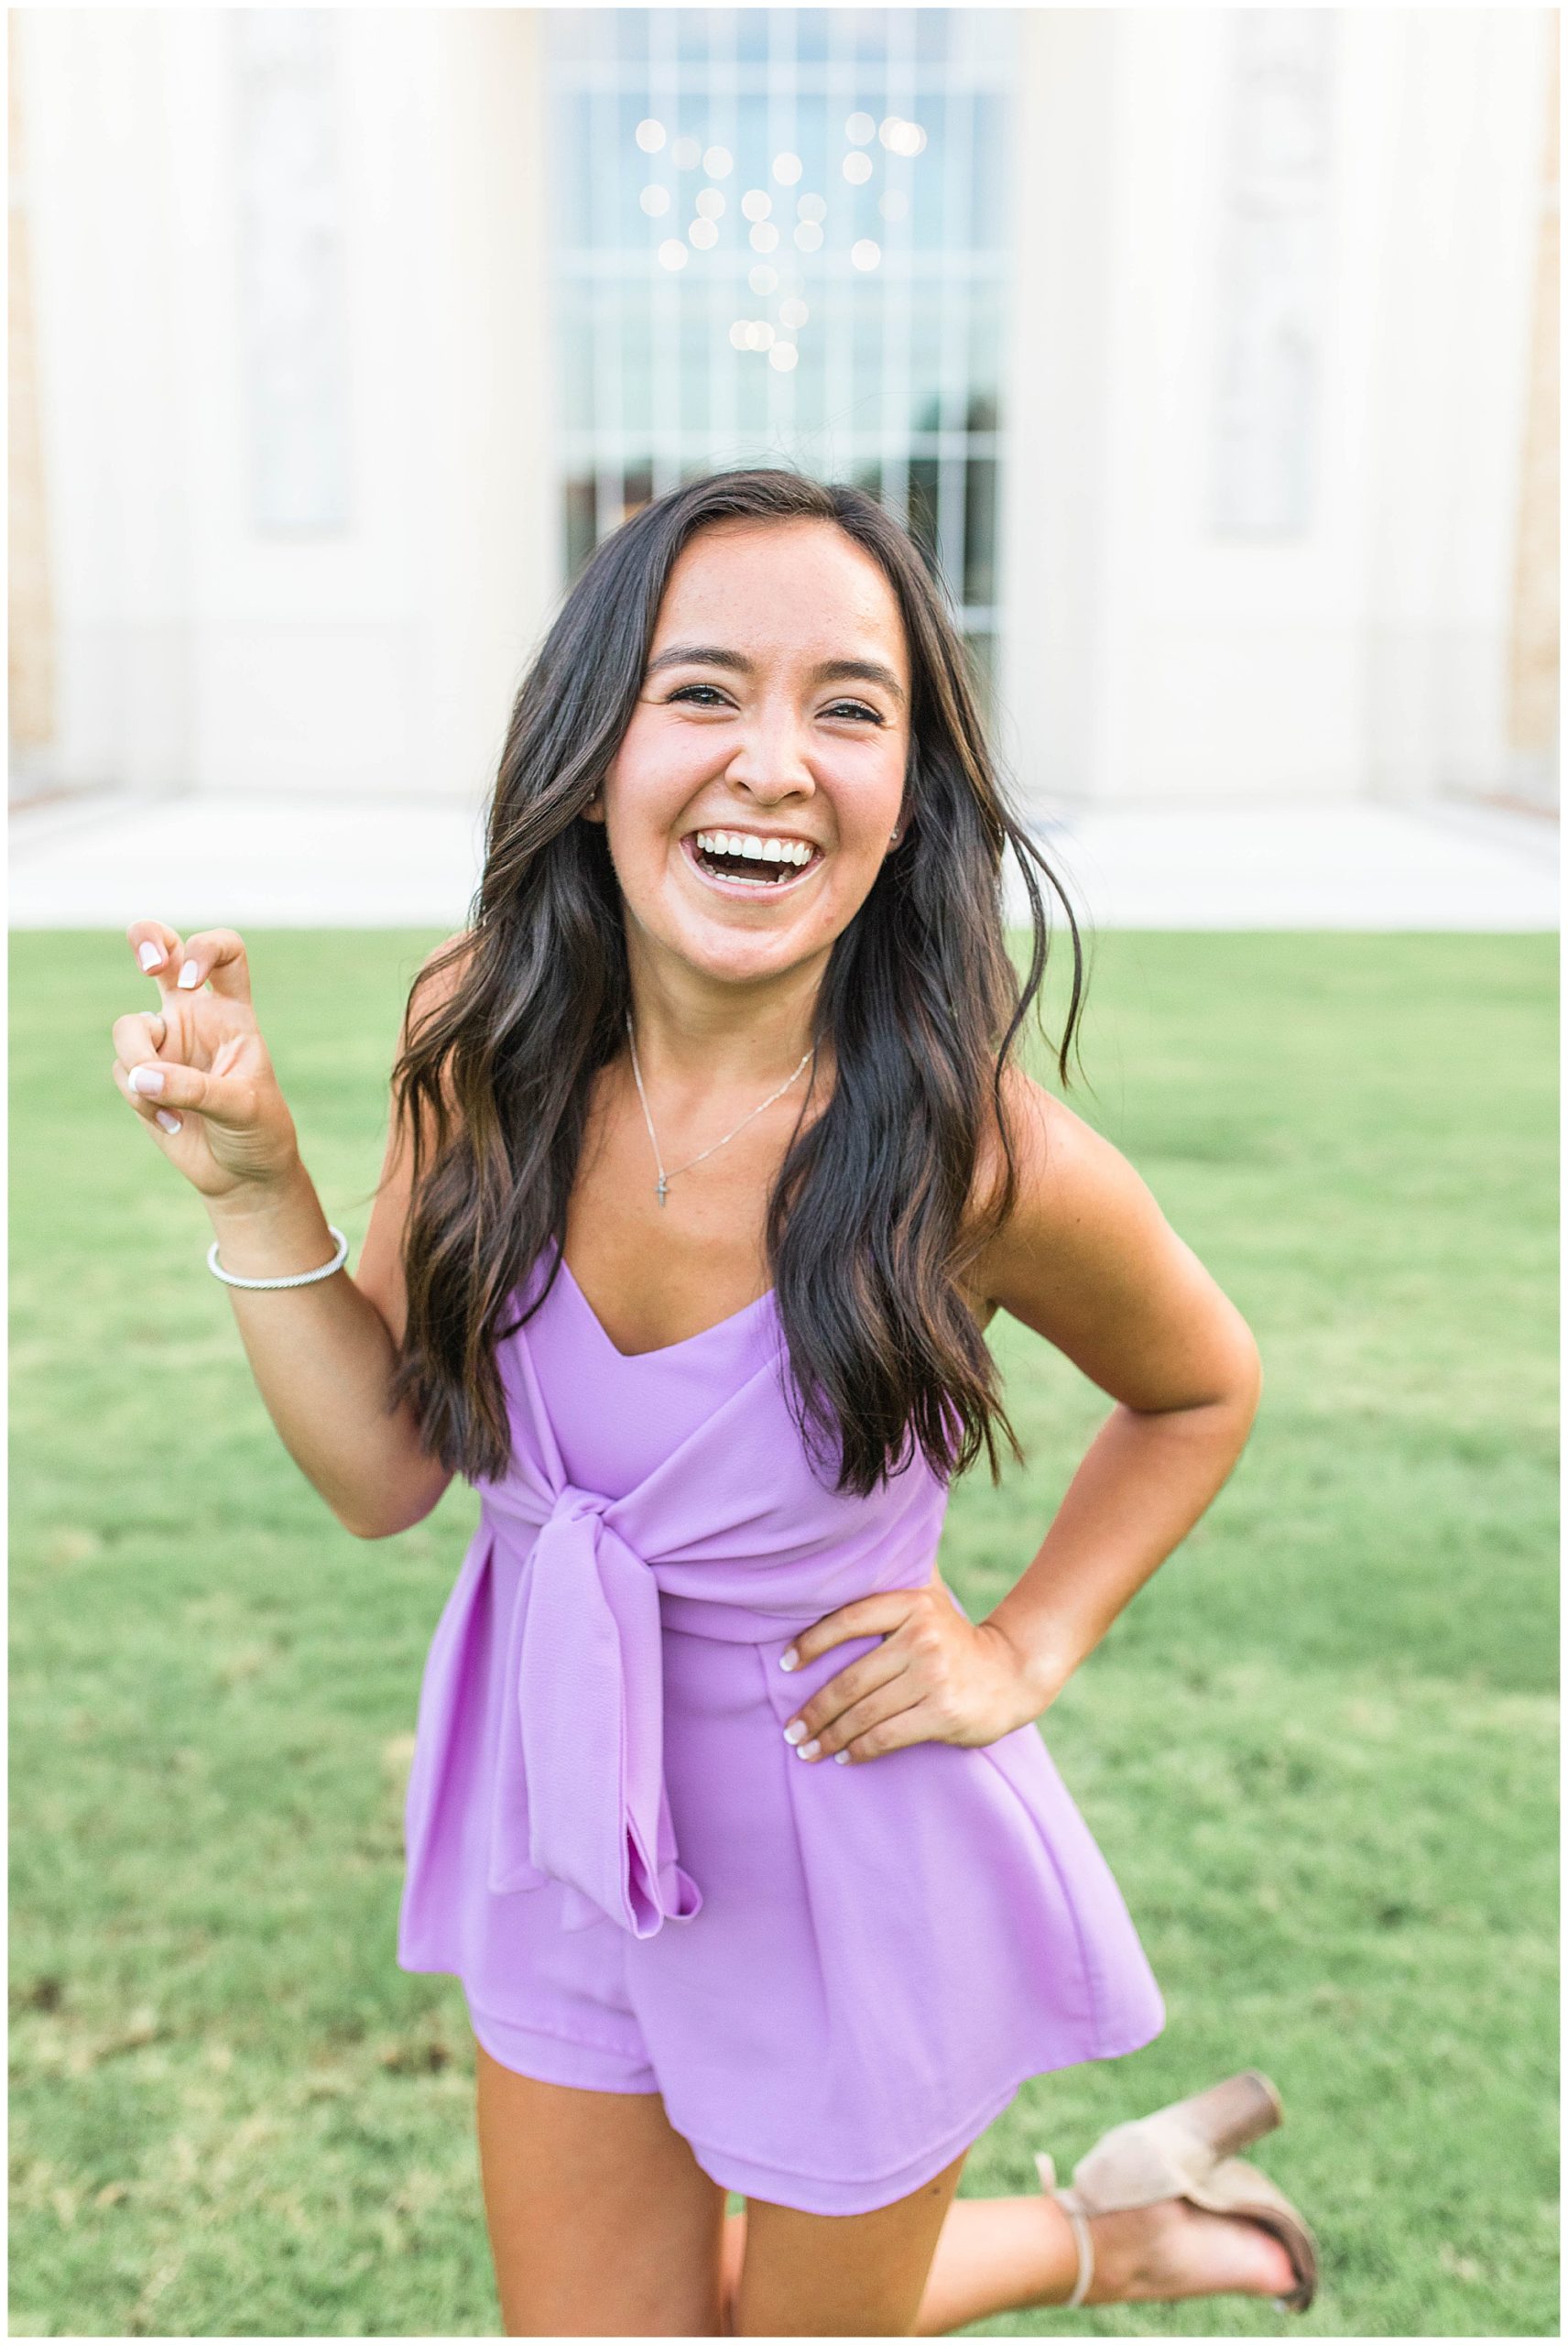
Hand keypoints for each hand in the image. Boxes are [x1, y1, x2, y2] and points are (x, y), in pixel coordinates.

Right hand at [110, 923, 301, 1200]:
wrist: (242, 1175)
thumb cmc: (259, 1133)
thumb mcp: (241, 1109)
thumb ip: (196, 1089)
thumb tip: (143, 1076)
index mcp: (232, 1014)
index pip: (227, 955)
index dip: (205, 951)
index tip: (189, 982)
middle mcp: (195, 1019)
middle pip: (163, 952)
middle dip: (147, 940)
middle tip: (148, 962)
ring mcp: (164, 1045)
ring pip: (128, 1028)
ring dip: (140, 1061)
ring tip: (167, 1103)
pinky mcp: (142, 1077)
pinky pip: (124, 1074)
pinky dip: (143, 1101)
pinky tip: (173, 1123)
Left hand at [778, 1571, 1063, 1765]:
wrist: (1012, 1673)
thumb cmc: (954, 1639)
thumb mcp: (930, 1599)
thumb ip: (895, 1577)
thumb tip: (843, 1552)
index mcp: (912, 1604)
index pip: (848, 1620)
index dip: (811, 1643)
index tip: (785, 1664)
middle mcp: (922, 1637)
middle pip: (850, 1679)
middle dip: (814, 1710)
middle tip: (791, 1730)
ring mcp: (934, 1676)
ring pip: (864, 1712)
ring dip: (829, 1736)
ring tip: (807, 1749)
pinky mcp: (943, 1712)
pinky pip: (887, 1735)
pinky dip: (860, 1749)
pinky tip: (844, 1756)